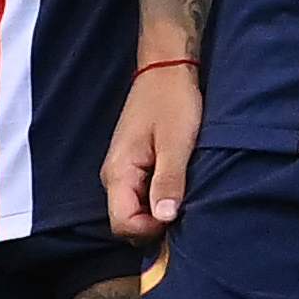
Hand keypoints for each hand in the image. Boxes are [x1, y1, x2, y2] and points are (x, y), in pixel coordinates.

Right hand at [104, 57, 203, 238]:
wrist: (166, 69)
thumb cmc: (172, 101)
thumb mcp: (177, 142)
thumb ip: (168, 181)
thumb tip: (165, 218)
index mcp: (118, 172)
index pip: (123, 224)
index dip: (151, 229)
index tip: (178, 213)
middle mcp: (113, 176)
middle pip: (127, 222)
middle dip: (154, 225)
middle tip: (184, 206)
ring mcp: (122, 171)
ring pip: (135, 211)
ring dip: (158, 212)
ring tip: (184, 195)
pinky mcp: (134, 166)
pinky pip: (141, 196)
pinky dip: (158, 199)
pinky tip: (178, 187)